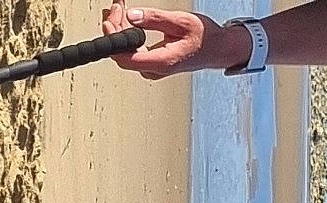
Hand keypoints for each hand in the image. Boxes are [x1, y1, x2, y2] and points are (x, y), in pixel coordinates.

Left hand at [102, 5, 248, 78]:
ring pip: (126, 52)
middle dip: (115, 29)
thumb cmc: (204, 37)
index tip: (109, 21)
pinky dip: (127, 34)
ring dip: (119, 30)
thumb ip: (155, 19)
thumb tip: (132, 16)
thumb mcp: (181, 21)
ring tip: (117, 10)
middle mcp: (154, 70)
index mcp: (161, 63)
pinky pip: (132, 51)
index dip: (114, 40)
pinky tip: (124, 21)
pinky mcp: (151, 63)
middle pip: (123, 54)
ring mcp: (151, 69)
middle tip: (115, 7)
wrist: (217, 49)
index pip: (127, 57)